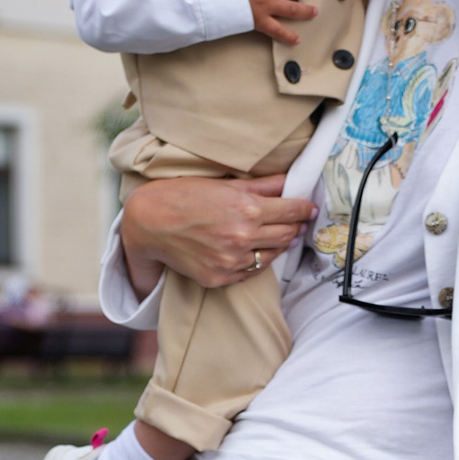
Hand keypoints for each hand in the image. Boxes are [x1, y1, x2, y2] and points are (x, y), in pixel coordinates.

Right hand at [120, 172, 317, 293]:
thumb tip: (290, 182)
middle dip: (296, 226)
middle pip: (287, 235)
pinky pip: (251, 271)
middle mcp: (242, 237)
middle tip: (298, 221)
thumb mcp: (224, 184)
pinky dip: (256, 260)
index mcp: (247, 209)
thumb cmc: (184, 196)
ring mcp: (231, 261)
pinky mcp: (220, 278)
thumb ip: (261, 186)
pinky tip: (253, 249)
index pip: (292, 211)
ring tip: (278, 235)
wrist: (149, 223)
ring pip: (272, 255)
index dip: (305, 209)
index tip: (310, 209)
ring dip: (278, 245)